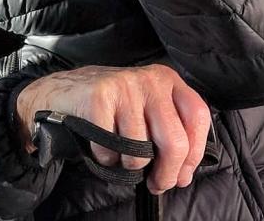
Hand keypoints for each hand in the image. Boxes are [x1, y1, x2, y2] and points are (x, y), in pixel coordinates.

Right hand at [16, 64, 210, 194]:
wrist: (65, 92)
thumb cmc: (113, 108)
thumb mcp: (149, 109)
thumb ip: (172, 133)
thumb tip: (184, 174)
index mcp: (168, 80)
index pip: (198, 117)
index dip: (194, 153)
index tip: (182, 175)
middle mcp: (151, 79)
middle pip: (175, 141)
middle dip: (167, 173)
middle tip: (156, 183)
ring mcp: (125, 86)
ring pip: (140, 152)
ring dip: (129, 166)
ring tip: (120, 153)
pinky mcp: (100, 97)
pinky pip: (111, 150)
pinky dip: (106, 159)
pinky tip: (101, 145)